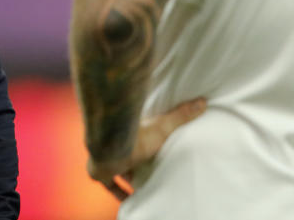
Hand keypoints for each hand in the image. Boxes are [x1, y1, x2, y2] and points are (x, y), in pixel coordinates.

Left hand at [87, 97, 205, 200]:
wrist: (110, 146)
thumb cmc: (136, 136)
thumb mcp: (163, 126)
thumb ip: (181, 115)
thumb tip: (203, 101)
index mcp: (130, 133)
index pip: (138, 140)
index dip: (146, 147)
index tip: (155, 152)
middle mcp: (117, 145)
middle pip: (129, 156)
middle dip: (139, 164)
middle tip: (154, 174)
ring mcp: (106, 158)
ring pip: (118, 170)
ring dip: (130, 178)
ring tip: (146, 188)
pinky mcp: (99, 172)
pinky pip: (110, 185)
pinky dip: (119, 193)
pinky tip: (130, 199)